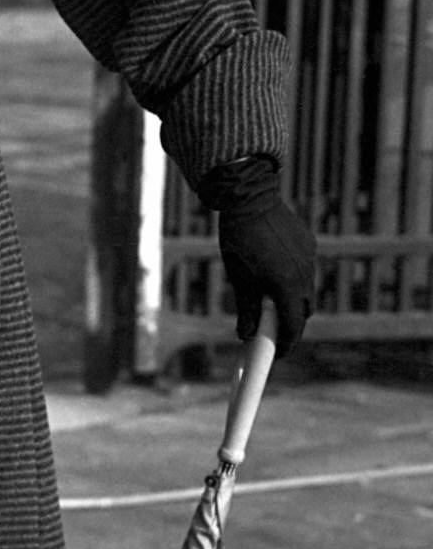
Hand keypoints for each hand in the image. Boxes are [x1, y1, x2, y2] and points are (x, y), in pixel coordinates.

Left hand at [198, 155, 315, 356]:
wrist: (249, 195)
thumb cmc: (238, 237)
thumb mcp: (238, 275)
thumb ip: (247, 307)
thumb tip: (246, 335)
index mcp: (284, 283)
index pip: (292, 325)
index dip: (286, 344)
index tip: (279, 354)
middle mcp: (303, 273)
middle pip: (304, 310)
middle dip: (290, 323)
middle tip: (272, 330)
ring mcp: (310, 257)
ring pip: (306, 290)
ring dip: (292, 300)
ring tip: (270, 299)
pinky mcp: (310, 245)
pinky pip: (305, 270)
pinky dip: (294, 279)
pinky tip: (275, 271)